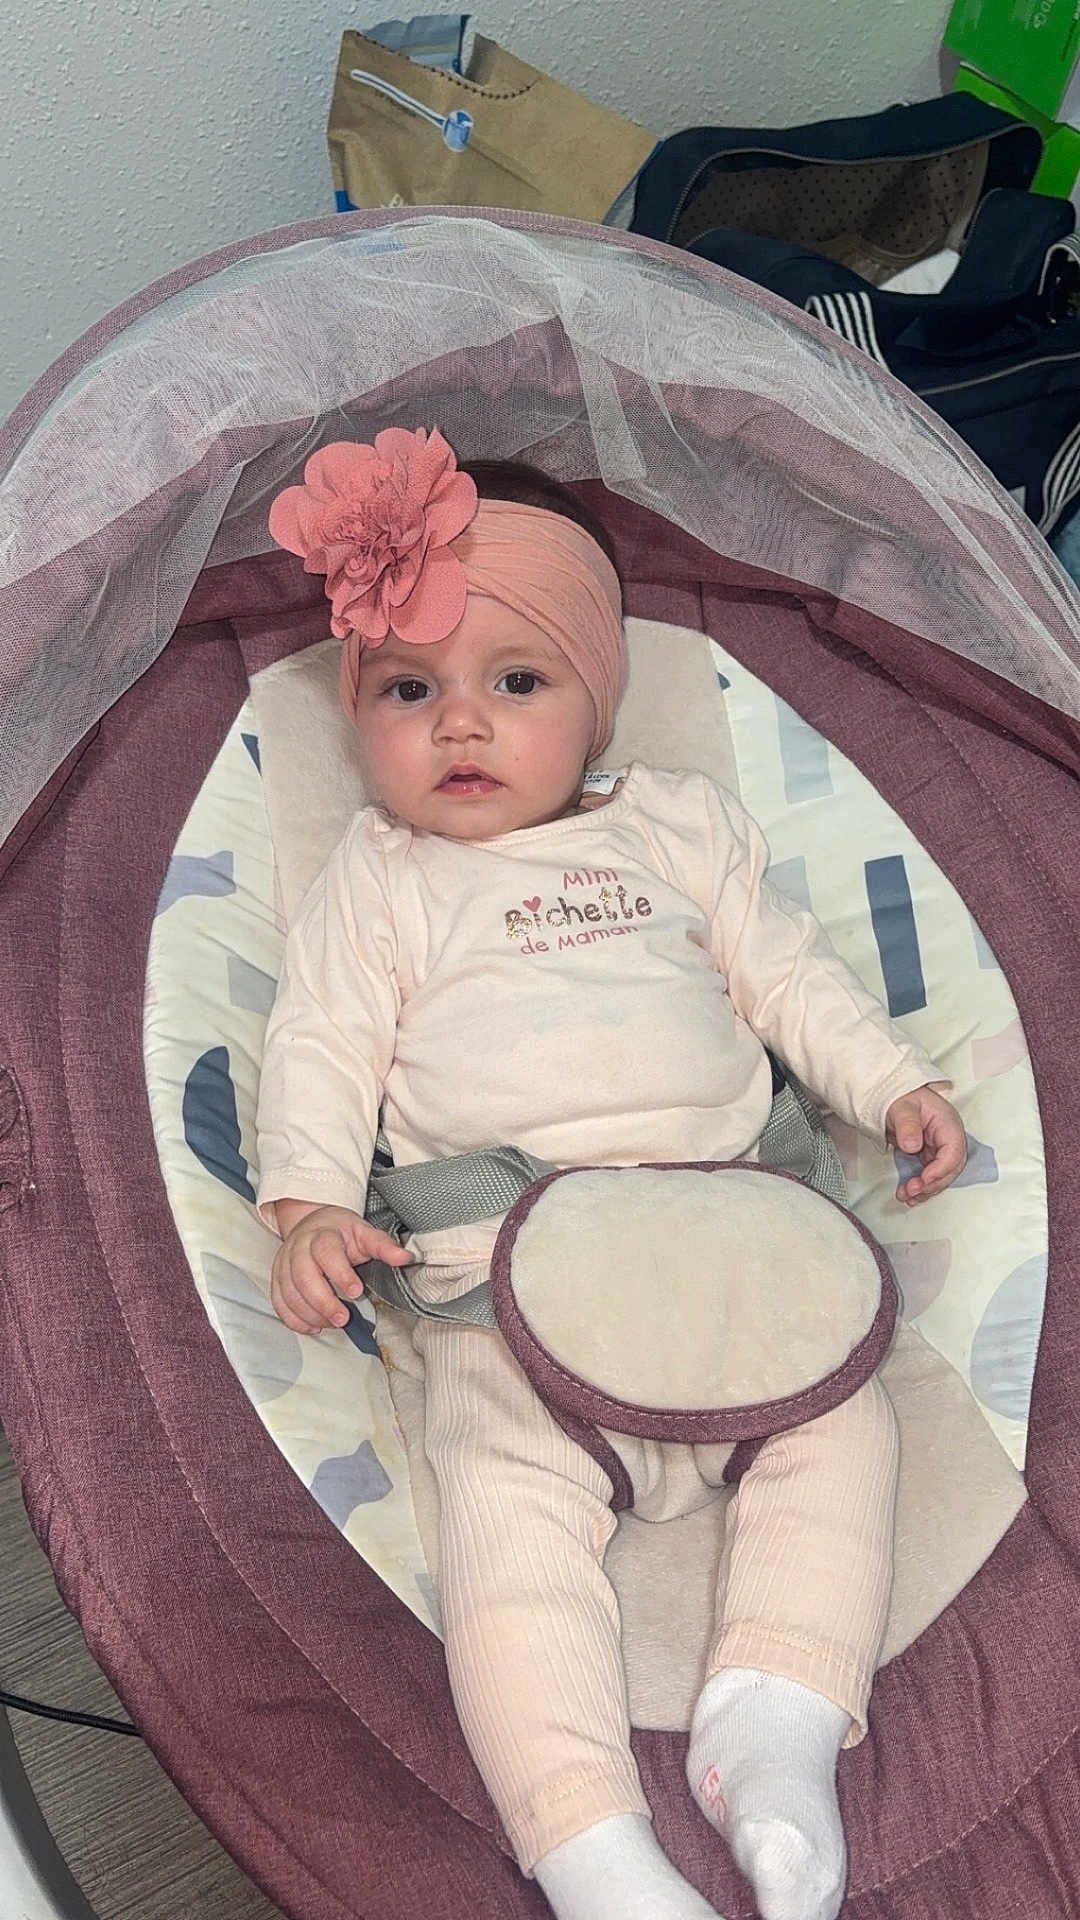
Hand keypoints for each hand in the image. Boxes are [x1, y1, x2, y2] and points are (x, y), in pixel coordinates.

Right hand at [270, 1205, 410, 1333]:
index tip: (356, 1291)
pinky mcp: (277, 1278)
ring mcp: (284, 1264)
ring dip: (310, 1313)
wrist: (312, 1223)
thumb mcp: (364, 1232)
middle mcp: (298, 1248)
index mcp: (322, 1234)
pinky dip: (293, 1318)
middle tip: (343, 1319)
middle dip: (323, 1302)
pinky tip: (312, 1325)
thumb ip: (384, 1246)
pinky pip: (279, 1302)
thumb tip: (406, 1258)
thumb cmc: (340, 1231)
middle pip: (303, 1276)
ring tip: (332, 1323)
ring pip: (289, 1292)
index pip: (326, 1252)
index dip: (340, 1274)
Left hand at [885, 1083, 966, 1205]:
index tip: (924, 1179)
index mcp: (948, 1124)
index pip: (953, 1152)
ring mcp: (940, 1149)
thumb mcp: (902, 1107)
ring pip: (942, 1176)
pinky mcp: (930, 1156)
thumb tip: (912, 1146)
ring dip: (926, 1190)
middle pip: (951, 1168)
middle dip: (933, 1184)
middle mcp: (948, 1139)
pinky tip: (910, 1196)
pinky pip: (931, 1175)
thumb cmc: (902, 1098)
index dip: (941, 1169)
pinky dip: (922, 1187)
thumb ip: (907, 1124)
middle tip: (912, 1191)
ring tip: (906, 1197)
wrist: (895, 1097)